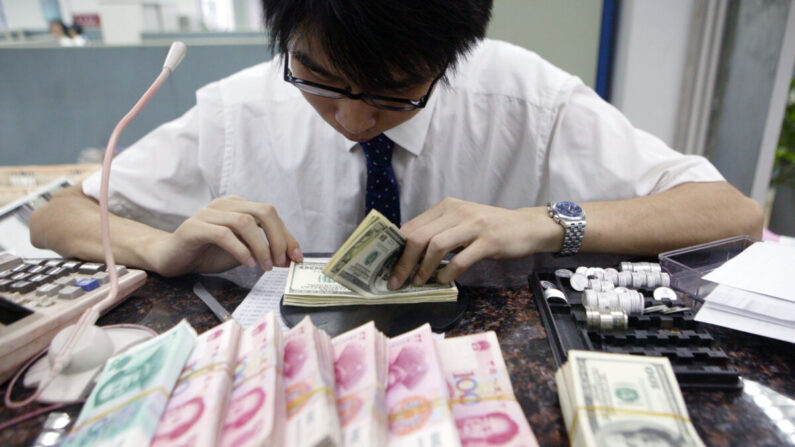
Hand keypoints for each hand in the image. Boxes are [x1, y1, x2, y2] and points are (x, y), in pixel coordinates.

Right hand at [148, 196, 302, 275]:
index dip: (286, 236)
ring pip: (245, 222)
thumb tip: (290, 259)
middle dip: (278, 238)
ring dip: (261, 247)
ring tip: (264, 267)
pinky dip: (240, 250)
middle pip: (263, 212)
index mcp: (239, 206)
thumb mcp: (243, 252)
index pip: (271, 214)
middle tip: (280, 262)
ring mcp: (208, 213)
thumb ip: (264, 250)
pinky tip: (247, 264)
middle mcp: (225, 205)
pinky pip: (223, 234)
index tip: (296, 257)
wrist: (172, 258)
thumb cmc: (209, 253)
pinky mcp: (194, 227)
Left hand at [388, 198, 560, 287]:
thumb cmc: (490, 228)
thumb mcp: (461, 223)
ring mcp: (473, 225)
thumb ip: (438, 232)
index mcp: (446, 206)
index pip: (412, 226)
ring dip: (423, 268)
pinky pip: (461, 259)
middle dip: (403, 261)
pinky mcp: (488, 241)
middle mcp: (457, 211)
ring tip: (418, 282)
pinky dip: (448, 273)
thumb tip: (408, 255)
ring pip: (436, 246)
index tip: (386, 267)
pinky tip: (444, 281)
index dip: (395, 248)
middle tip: (396, 281)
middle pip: (419, 236)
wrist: (526, 227)